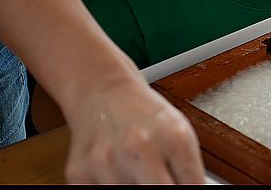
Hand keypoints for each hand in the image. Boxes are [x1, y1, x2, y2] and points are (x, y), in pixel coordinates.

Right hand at [64, 76, 204, 183]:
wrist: (104, 90)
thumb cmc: (145, 113)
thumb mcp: (179, 133)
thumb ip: (188, 170)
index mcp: (175, 138)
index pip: (191, 188)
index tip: (183, 189)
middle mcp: (141, 148)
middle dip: (161, 189)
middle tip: (159, 181)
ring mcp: (108, 162)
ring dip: (134, 188)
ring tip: (136, 172)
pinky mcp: (79, 172)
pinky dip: (111, 186)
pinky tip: (115, 173)